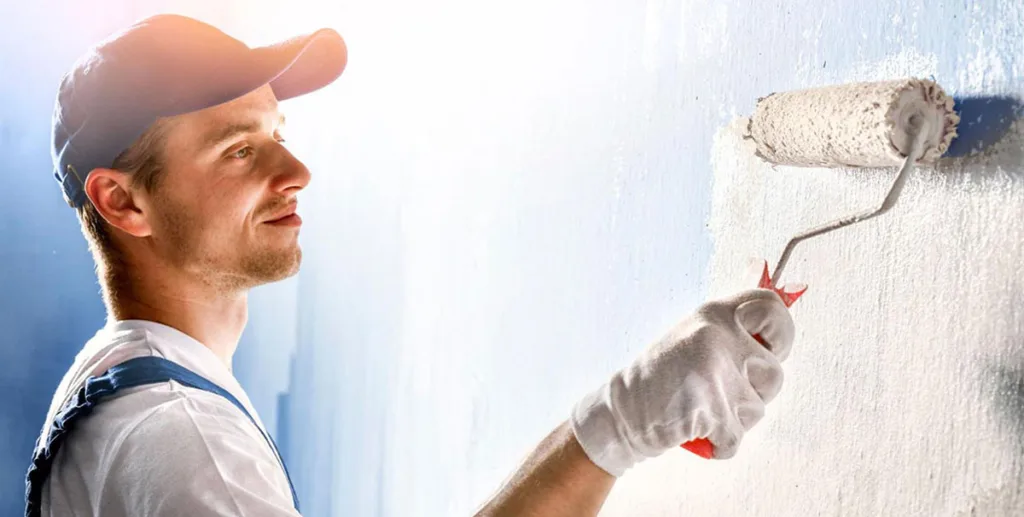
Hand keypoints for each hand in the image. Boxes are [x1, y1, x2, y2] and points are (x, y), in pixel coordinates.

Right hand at [570, 288, 794, 476]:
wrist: (621, 412)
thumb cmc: (659, 377)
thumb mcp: (694, 335)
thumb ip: (734, 322)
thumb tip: (780, 280)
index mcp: (715, 314)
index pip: (772, 307)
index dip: (782, 332)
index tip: (770, 349)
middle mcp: (718, 337)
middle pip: (774, 372)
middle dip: (758, 391)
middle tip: (726, 390)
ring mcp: (716, 373)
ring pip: (757, 409)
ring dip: (735, 420)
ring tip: (703, 409)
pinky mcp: (712, 410)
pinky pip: (737, 437)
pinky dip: (721, 444)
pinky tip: (697, 431)